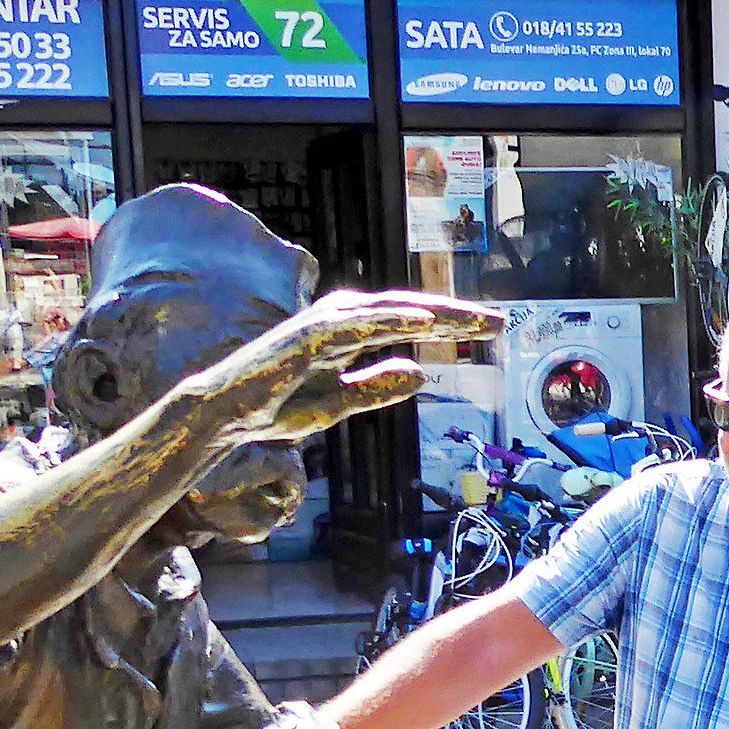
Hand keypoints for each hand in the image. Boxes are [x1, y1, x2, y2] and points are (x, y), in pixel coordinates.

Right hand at [196, 290, 503, 448]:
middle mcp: (340, 321)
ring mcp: (323, 325)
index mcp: (350, 334)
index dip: (452, 326)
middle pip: (410, 311)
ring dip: (434, 314)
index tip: (492, 331)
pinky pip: (357, 326)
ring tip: (473, 320)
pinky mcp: (307, 338)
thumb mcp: (339, 404)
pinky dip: (391, 321)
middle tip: (501, 322)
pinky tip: (423, 324)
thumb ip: (377, 387)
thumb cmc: (275, 408)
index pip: (410, 324)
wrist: (227, 417)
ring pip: (390, 312)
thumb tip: (421, 373)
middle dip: (456, 316)